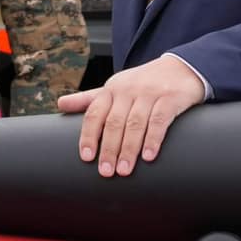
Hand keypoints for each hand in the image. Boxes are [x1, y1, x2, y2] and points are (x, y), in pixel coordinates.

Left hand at [57, 54, 204, 177]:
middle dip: (109, 149)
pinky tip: (148, 156)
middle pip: (114, 122)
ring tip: (124, 170)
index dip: (89, 136)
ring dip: (128, 149)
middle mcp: (128, 90)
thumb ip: (89, 98)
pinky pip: (160, 121)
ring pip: (135, 123)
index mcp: (111, 89)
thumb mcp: (115, 87)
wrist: (180, 68)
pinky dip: (153, 139)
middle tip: (106, 172)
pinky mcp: (170, 98)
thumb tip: (60, 104)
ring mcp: (149, 93)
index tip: (87, 157)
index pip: (95, 113)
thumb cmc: (143, 83)